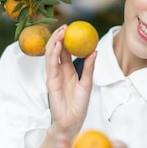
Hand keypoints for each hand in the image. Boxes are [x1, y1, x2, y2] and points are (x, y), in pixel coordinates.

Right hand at [45, 25, 95, 140]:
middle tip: (65, 26)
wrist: (72, 122)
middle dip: (58, 37)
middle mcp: (59, 71)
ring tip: (60, 31)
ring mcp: (54, 76)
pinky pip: (51, 65)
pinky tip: (58, 45)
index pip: (65, 51)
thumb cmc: (79, 105)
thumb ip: (89, 67)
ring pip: (51, 55)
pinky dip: (54, 54)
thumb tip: (95, 51)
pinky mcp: (51, 82)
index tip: (72, 28)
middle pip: (56, 50)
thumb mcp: (87, 83)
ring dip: (55, 41)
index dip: (66, 39)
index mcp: (68, 70)